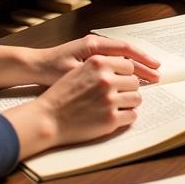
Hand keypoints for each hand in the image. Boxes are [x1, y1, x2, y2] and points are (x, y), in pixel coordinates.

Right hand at [4, 54, 143, 156]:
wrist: (48, 118)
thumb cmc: (62, 95)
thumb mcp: (79, 70)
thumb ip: (100, 66)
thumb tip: (123, 67)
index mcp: (98, 64)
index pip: (128, 65)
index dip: (126, 74)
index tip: (123, 80)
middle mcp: (106, 79)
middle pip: (134, 82)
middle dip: (128, 88)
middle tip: (120, 95)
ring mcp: (109, 100)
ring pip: (136, 98)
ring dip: (130, 102)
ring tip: (119, 105)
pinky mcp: (110, 119)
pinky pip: (132, 115)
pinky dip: (127, 116)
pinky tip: (117, 116)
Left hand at [29, 36, 160, 86]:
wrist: (35, 65)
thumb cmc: (51, 71)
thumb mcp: (73, 73)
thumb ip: (95, 74)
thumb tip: (120, 80)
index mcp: (93, 45)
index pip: (125, 49)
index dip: (142, 59)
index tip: (154, 68)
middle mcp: (96, 44)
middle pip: (127, 52)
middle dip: (143, 63)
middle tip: (158, 74)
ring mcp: (94, 49)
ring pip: (122, 55)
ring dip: (136, 65)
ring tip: (150, 75)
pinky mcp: (91, 56)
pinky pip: (114, 59)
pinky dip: (125, 67)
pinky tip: (132, 76)